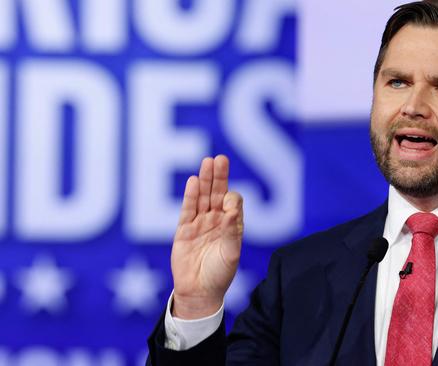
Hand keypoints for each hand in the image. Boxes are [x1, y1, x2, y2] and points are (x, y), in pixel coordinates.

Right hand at [170, 155, 242, 318]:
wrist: (199, 292)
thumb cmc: (220, 275)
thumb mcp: (230, 253)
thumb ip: (231, 231)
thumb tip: (232, 209)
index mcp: (232, 226)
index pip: (233, 204)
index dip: (232, 200)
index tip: (229, 204)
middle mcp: (216, 221)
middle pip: (217, 194)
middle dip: (219, 177)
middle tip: (220, 159)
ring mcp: (200, 224)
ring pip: (203, 198)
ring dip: (205, 180)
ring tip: (208, 162)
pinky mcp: (184, 230)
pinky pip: (188, 210)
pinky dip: (191, 196)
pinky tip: (194, 181)